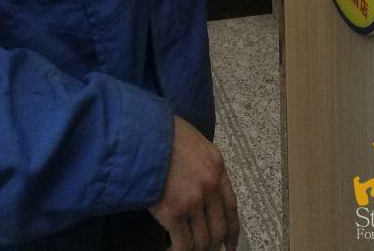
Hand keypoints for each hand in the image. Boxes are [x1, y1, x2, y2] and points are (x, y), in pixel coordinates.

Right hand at [149, 115, 240, 250]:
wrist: (141, 135)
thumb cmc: (163, 134)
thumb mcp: (194, 142)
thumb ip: (204, 166)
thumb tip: (205, 192)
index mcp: (217, 167)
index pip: (231, 207)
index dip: (232, 232)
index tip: (230, 246)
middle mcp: (210, 186)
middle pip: (218, 228)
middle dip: (212, 245)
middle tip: (204, 249)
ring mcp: (193, 200)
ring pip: (202, 240)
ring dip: (195, 249)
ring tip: (186, 248)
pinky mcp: (174, 212)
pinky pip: (183, 244)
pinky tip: (170, 249)